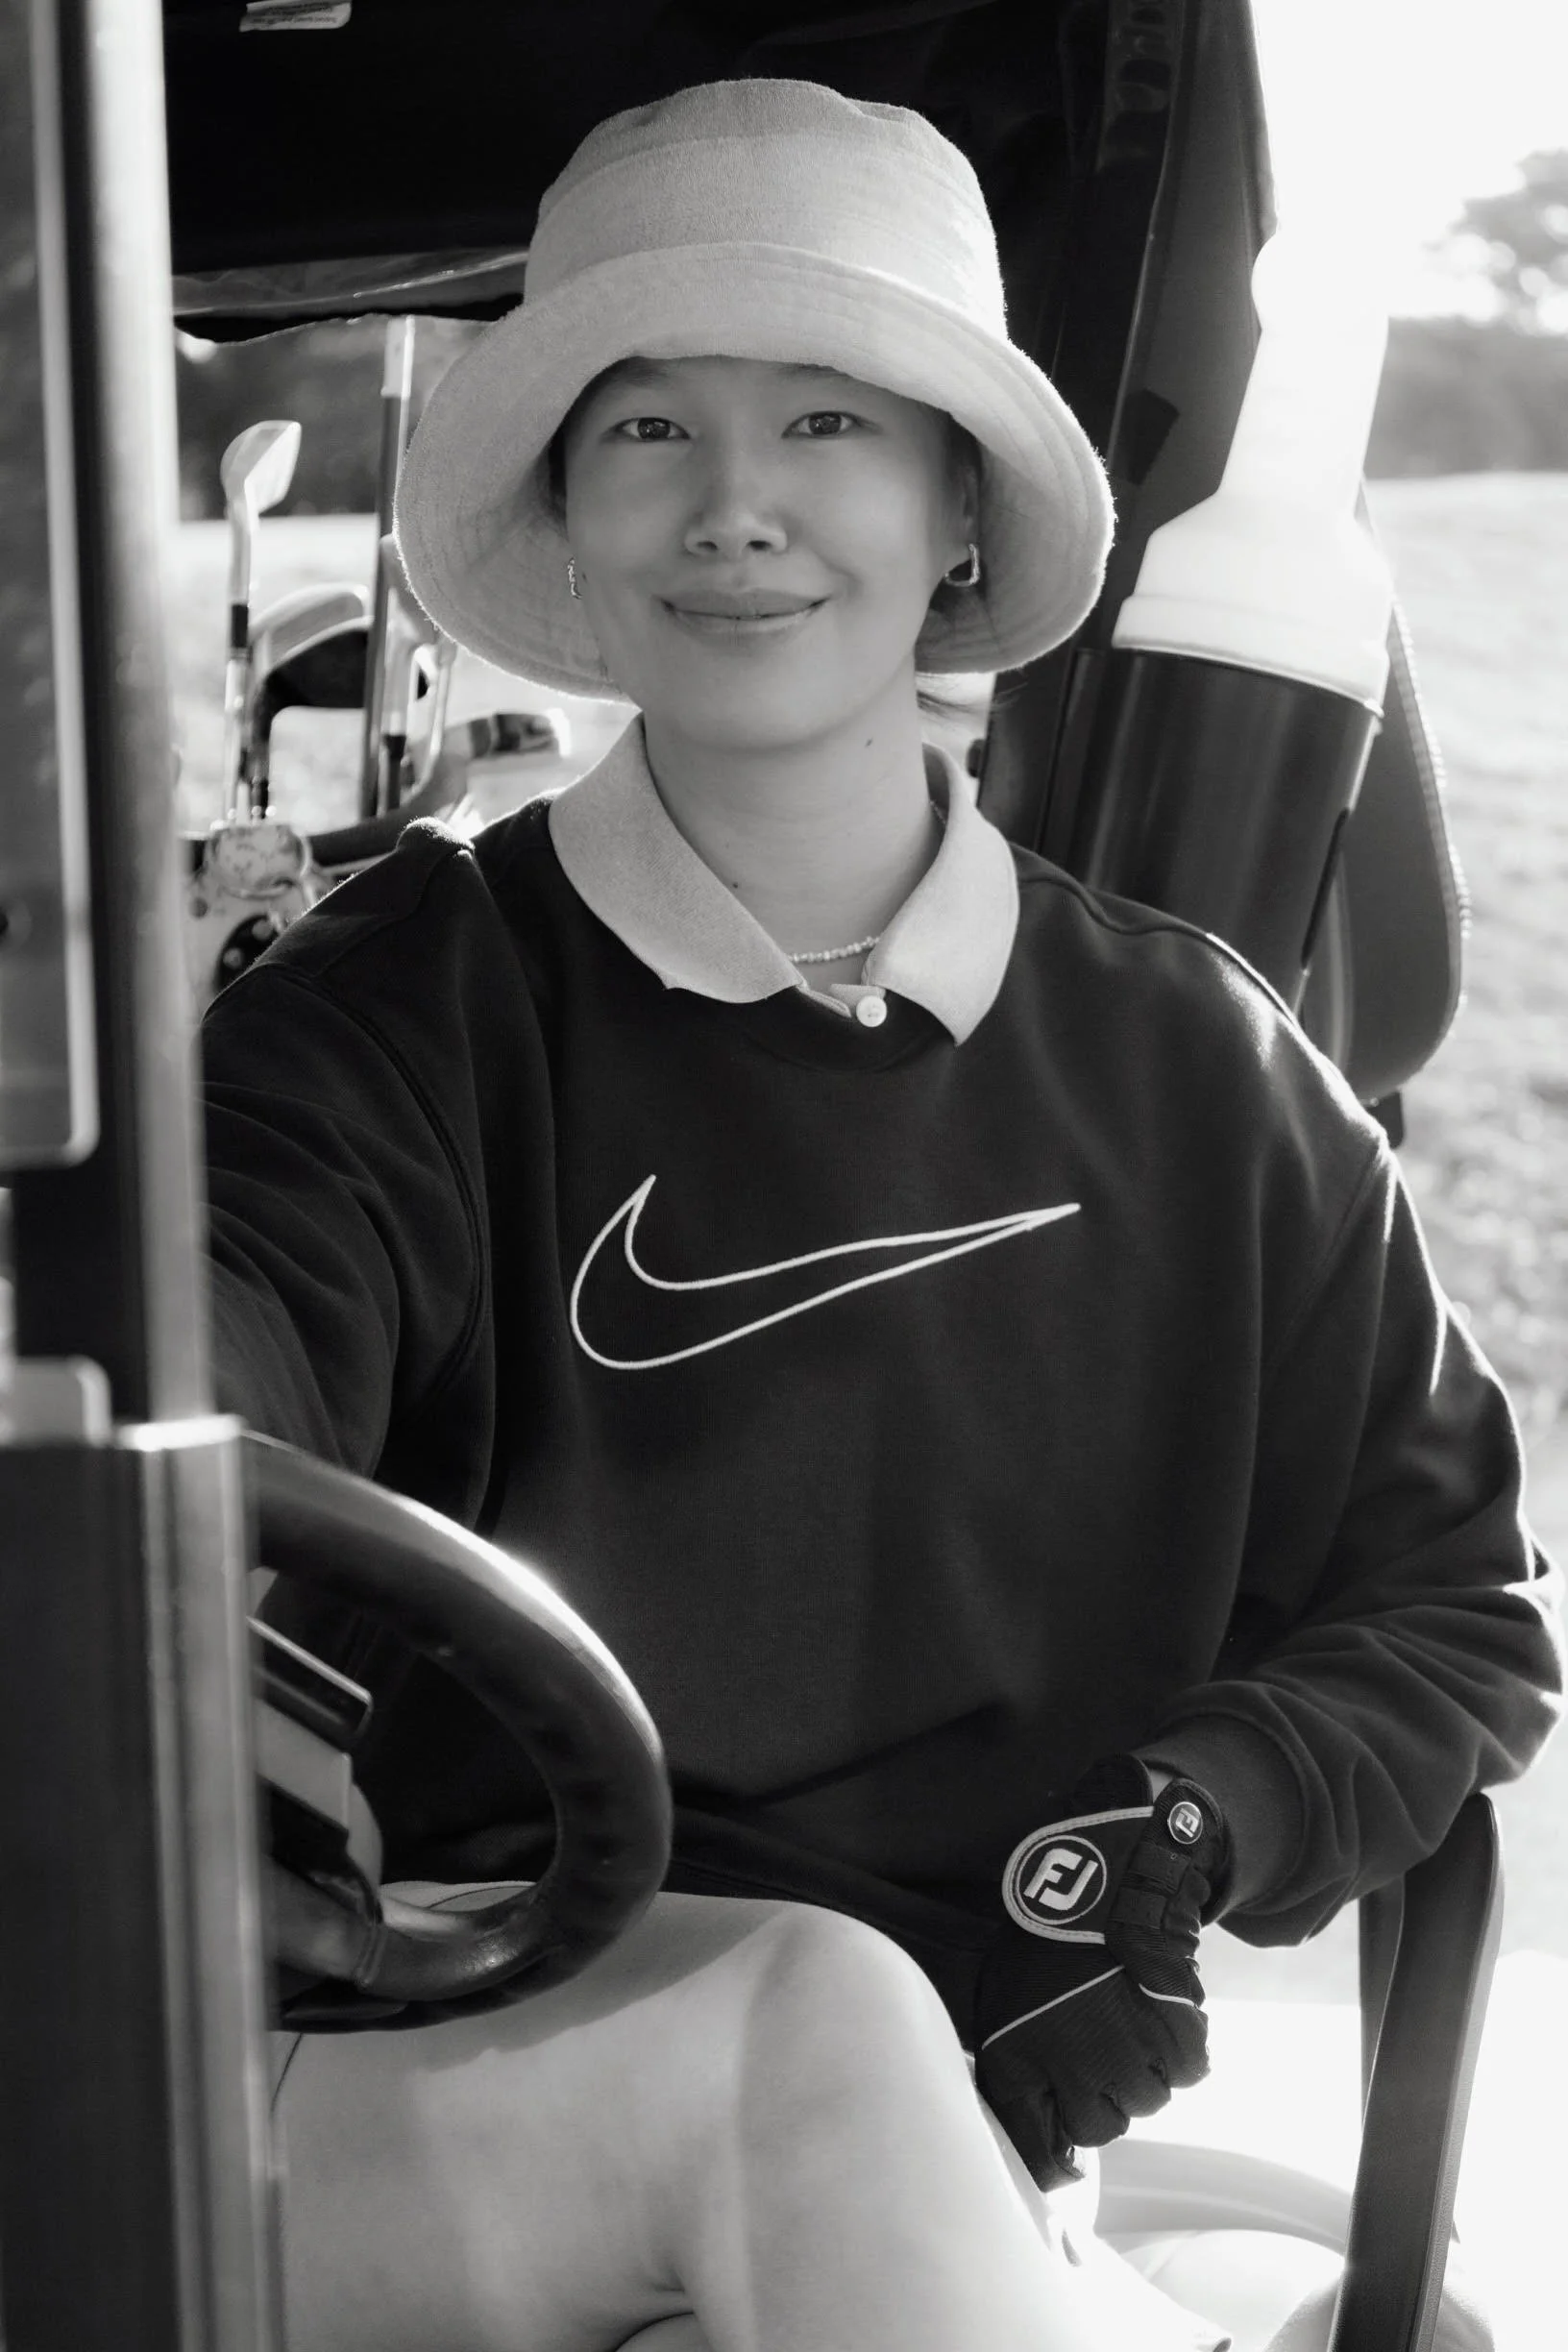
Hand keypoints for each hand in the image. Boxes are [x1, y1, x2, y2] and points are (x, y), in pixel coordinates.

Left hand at [974, 1755, 1228, 2187]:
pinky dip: (1180, 2046)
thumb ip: (1015, 2066)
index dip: (1058, 2161)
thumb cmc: (1043, 1935)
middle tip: (1098, 2048)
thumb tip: (1035, 2128)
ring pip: (1147, 2100)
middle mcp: (1072, 2075)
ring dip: (1142, 2068)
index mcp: (1018, 2067)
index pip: (1042, 2156)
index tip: (1068, 2155)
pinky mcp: (1175, 2039)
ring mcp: (1127, 2059)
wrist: (1101, 1875)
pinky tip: (1158, 2009)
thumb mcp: (1002, 1999)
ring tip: (1125, 2016)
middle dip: (1103, 2096)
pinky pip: (1187, 2071)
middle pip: (1102, 2128)